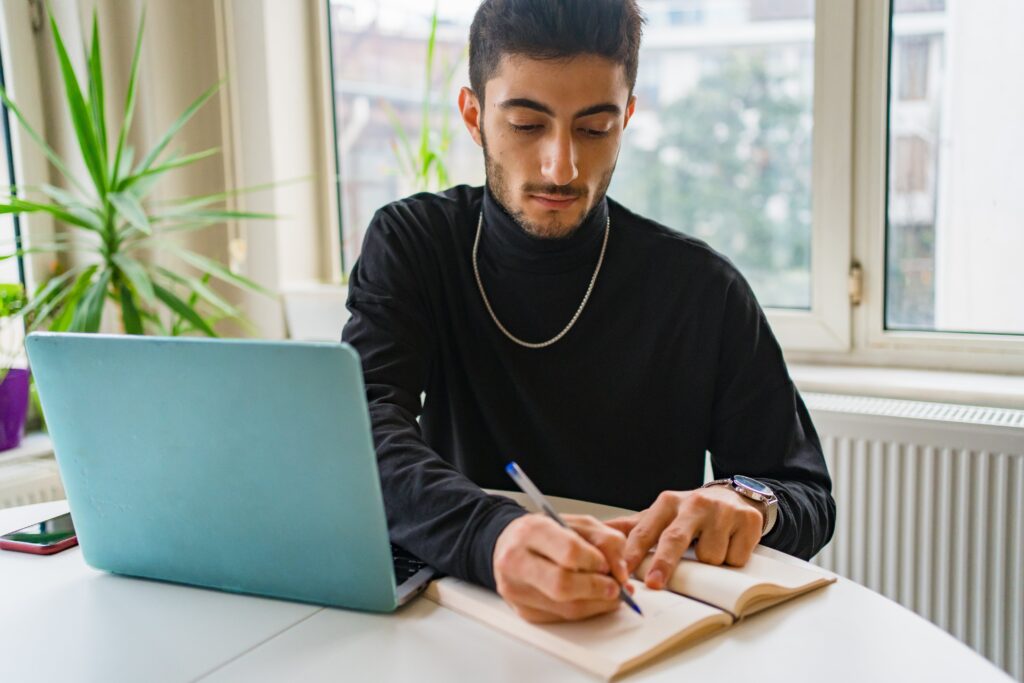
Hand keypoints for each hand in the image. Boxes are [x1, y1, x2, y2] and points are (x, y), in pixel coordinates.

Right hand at [492, 513, 634, 622]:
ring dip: (597, 604)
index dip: (596, 562)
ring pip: (566, 608)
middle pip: (563, 585)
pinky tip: (592, 599)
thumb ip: (605, 540)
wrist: (510, 545)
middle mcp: (516, 561)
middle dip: (597, 588)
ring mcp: (516, 590)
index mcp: (531, 531)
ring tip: (610, 593)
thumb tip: (621, 572)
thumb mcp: (578, 523)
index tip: (608, 565)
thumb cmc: (546, 533)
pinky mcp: (523, 611)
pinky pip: (562, 618)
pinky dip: (584, 611)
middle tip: (616, 587)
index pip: (569, 552)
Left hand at [605, 487, 763, 589]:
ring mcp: (722, 511)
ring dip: (709, 563)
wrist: (735, 497)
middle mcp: (694, 504)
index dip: (633, 553)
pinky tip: (730, 545)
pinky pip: (735, 557)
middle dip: (663, 563)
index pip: (645, 530)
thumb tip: (600, 533)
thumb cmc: (692, 513)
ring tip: (710, 547)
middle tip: (654, 585)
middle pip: (674, 539)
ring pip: (709, 555)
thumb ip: (632, 526)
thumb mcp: (662, 514)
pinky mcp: (748, 520)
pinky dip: (732, 559)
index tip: (622, 572)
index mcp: (667, 503)